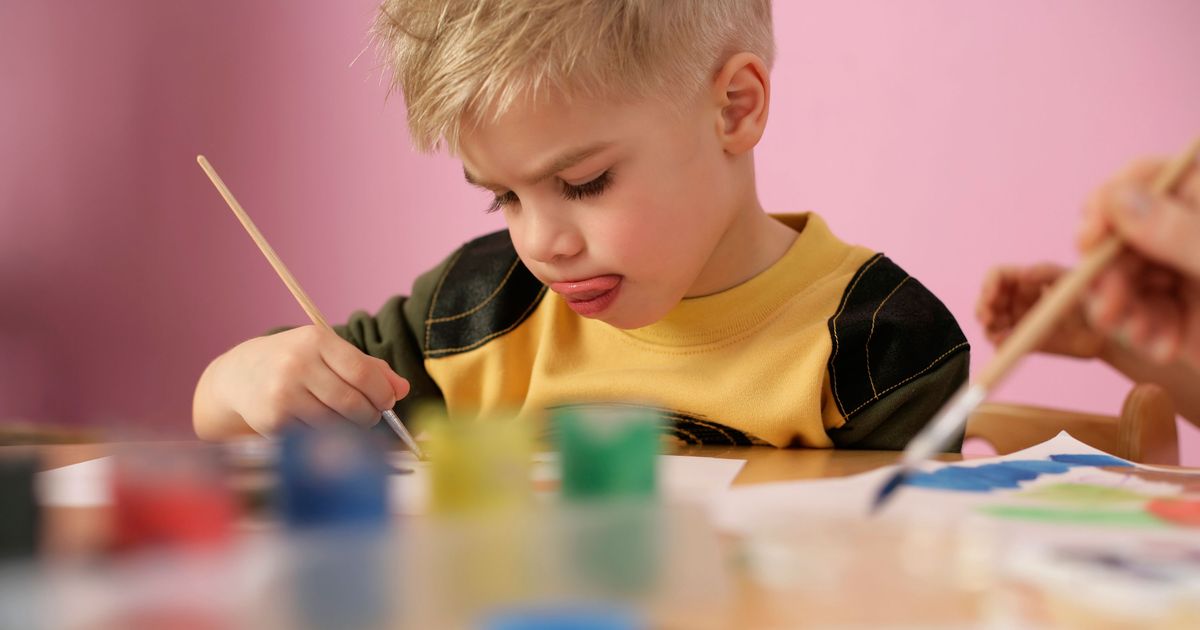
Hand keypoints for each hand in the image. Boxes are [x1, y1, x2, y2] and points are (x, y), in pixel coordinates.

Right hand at [209, 325, 409, 435]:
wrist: (240, 376)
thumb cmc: (294, 362)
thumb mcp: (327, 352)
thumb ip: (368, 368)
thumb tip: (402, 389)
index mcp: (316, 340)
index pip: (363, 373)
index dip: (383, 393)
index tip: (387, 401)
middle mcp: (297, 364)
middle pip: (353, 402)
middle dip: (370, 414)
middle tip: (370, 415)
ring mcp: (283, 394)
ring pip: (336, 423)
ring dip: (349, 428)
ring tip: (345, 419)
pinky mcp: (273, 421)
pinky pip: (316, 436)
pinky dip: (325, 436)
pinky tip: (318, 424)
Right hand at [976, 263, 1106, 358]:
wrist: (1104, 333)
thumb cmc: (1090, 300)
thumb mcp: (1069, 279)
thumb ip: (1046, 272)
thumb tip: (1021, 274)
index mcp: (1025, 281)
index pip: (997, 276)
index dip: (989, 284)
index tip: (991, 295)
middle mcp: (1016, 300)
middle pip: (987, 300)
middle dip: (983, 308)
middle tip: (988, 318)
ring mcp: (1017, 322)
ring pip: (989, 323)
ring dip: (988, 327)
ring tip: (998, 332)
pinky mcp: (1021, 342)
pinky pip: (1001, 343)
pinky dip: (998, 342)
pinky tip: (1005, 341)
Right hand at [1077, 156, 1199, 365]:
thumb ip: (1180, 232)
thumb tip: (1119, 200)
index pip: (1146, 179)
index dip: (1110, 205)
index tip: (1088, 238)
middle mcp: (1193, 230)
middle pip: (1123, 235)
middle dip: (1111, 274)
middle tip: (1108, 309)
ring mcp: (1187, 271)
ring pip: (1124, 278)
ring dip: (1124, 311)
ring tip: (1144, 337)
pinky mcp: (1184, 313)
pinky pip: (1140, 313)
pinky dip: (1144, 333)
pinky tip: (1163, 347)